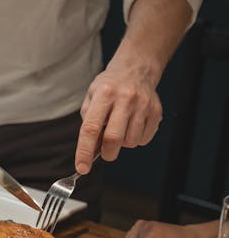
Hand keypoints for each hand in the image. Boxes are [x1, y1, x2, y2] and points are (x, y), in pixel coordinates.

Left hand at [75, 59, 161, 174]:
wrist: (136, 69)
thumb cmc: (110, 86)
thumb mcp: (92, 96)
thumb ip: (88, 122)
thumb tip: (90, 150)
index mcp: (104, 94)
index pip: (91, 128)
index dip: (85, 151)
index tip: (82, 168)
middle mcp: (125, 98)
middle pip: (113, 139)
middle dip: (107, 153)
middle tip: (106, 152)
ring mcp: (143, 105)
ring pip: (130, 142)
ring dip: (122, 144)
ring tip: (121, 129)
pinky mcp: (156, 112)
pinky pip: (144, 140)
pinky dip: (135, 139)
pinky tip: (132, 126)